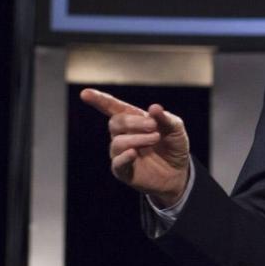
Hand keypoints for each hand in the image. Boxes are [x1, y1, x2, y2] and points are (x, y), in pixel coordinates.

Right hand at [79, 88, 190, 206]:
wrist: (179, 171)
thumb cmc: (173, 145)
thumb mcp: (176, 129)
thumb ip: (166, 118)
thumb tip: (154, 107)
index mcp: (134, 120)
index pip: (113, 108)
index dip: (100, 100)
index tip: (85, 93)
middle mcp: (123, 135)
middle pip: (116, 122)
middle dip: (134, 122)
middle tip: (153, 126)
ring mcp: (121, 153)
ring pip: (118, 142)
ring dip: (138, 139)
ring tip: (156, 138)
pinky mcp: (123, 171)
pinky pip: (117, 163)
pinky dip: (124, 157)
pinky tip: (134, 153)